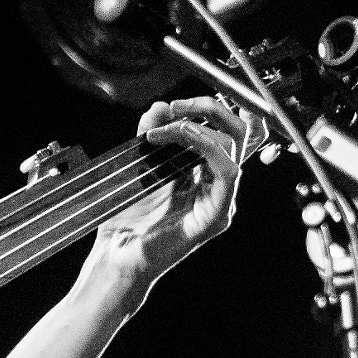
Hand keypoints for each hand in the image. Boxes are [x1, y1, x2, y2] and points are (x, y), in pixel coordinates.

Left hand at [92, 96, 252, 295]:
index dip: (214, 108)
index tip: (181, 101)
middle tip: (177, 107)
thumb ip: (152, 133)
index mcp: (206, 175)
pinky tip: (180, 136)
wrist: (116, 255)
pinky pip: (227, 172)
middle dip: (210, 108)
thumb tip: (162, 106)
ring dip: (198, 124)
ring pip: (236, 146)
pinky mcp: (215, 216)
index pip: (231, 132)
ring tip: (165, 126)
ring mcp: (220, 202)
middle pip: (241, 133)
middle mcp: (218, 187)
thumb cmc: (126, 218)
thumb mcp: (139, 164)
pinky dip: (205, 145)